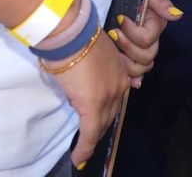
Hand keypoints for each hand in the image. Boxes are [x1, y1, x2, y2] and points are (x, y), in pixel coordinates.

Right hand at [46, 29, 128, 169]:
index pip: (116, 97)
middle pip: (110, 113)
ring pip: (100, 125)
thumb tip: (82, 81)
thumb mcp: (92, 50)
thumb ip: (95, 66)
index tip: (99, 118)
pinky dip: (84, 148)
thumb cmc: (76, 36)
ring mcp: (108, 96)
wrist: (71, 33)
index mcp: (120, 69)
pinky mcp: (93, 106)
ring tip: (82, 146)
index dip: (107, 109)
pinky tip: (78, 159)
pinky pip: (89, 134)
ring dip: (91, 136)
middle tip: (88, 136)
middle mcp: (119, 84)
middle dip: (100, 126)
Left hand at [108, 0, 181, 86]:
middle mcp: (151, 40)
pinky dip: (134, 80)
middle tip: (113, 33)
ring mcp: (140, 49)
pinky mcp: (130, 56)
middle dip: (128, 46)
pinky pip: (137, 75)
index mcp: (155, 25)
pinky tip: (130, 83)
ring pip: (141, 68)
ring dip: (127, 62)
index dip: (133, 32)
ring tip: (113, 50)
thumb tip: (177, 15)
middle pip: (146, 57)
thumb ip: (161, 1)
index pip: (147, 39)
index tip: (120, 18)